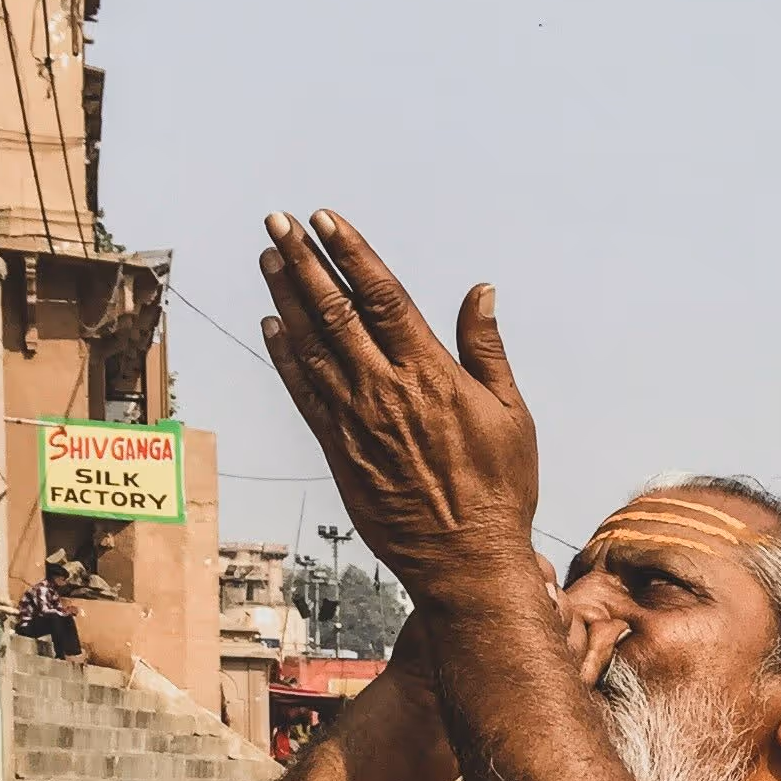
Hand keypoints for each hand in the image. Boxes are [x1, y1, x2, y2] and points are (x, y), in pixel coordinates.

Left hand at [258, 212, 539, 606]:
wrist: (465, 561)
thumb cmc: (499, 491)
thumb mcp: (510, 415)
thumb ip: (487, 349)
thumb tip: (480, 292)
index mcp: (431, 372)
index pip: (381, 296)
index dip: (349, 253)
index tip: (325, 219)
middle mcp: (385, 388)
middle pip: (333, 309)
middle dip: (303, 260)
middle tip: (278, 222)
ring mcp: (355, 419)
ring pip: (310, 344)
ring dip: (286, 297)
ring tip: (270, 258)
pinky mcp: (337, 450)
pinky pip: (302, 392)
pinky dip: (285, 355)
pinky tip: (273, 327)